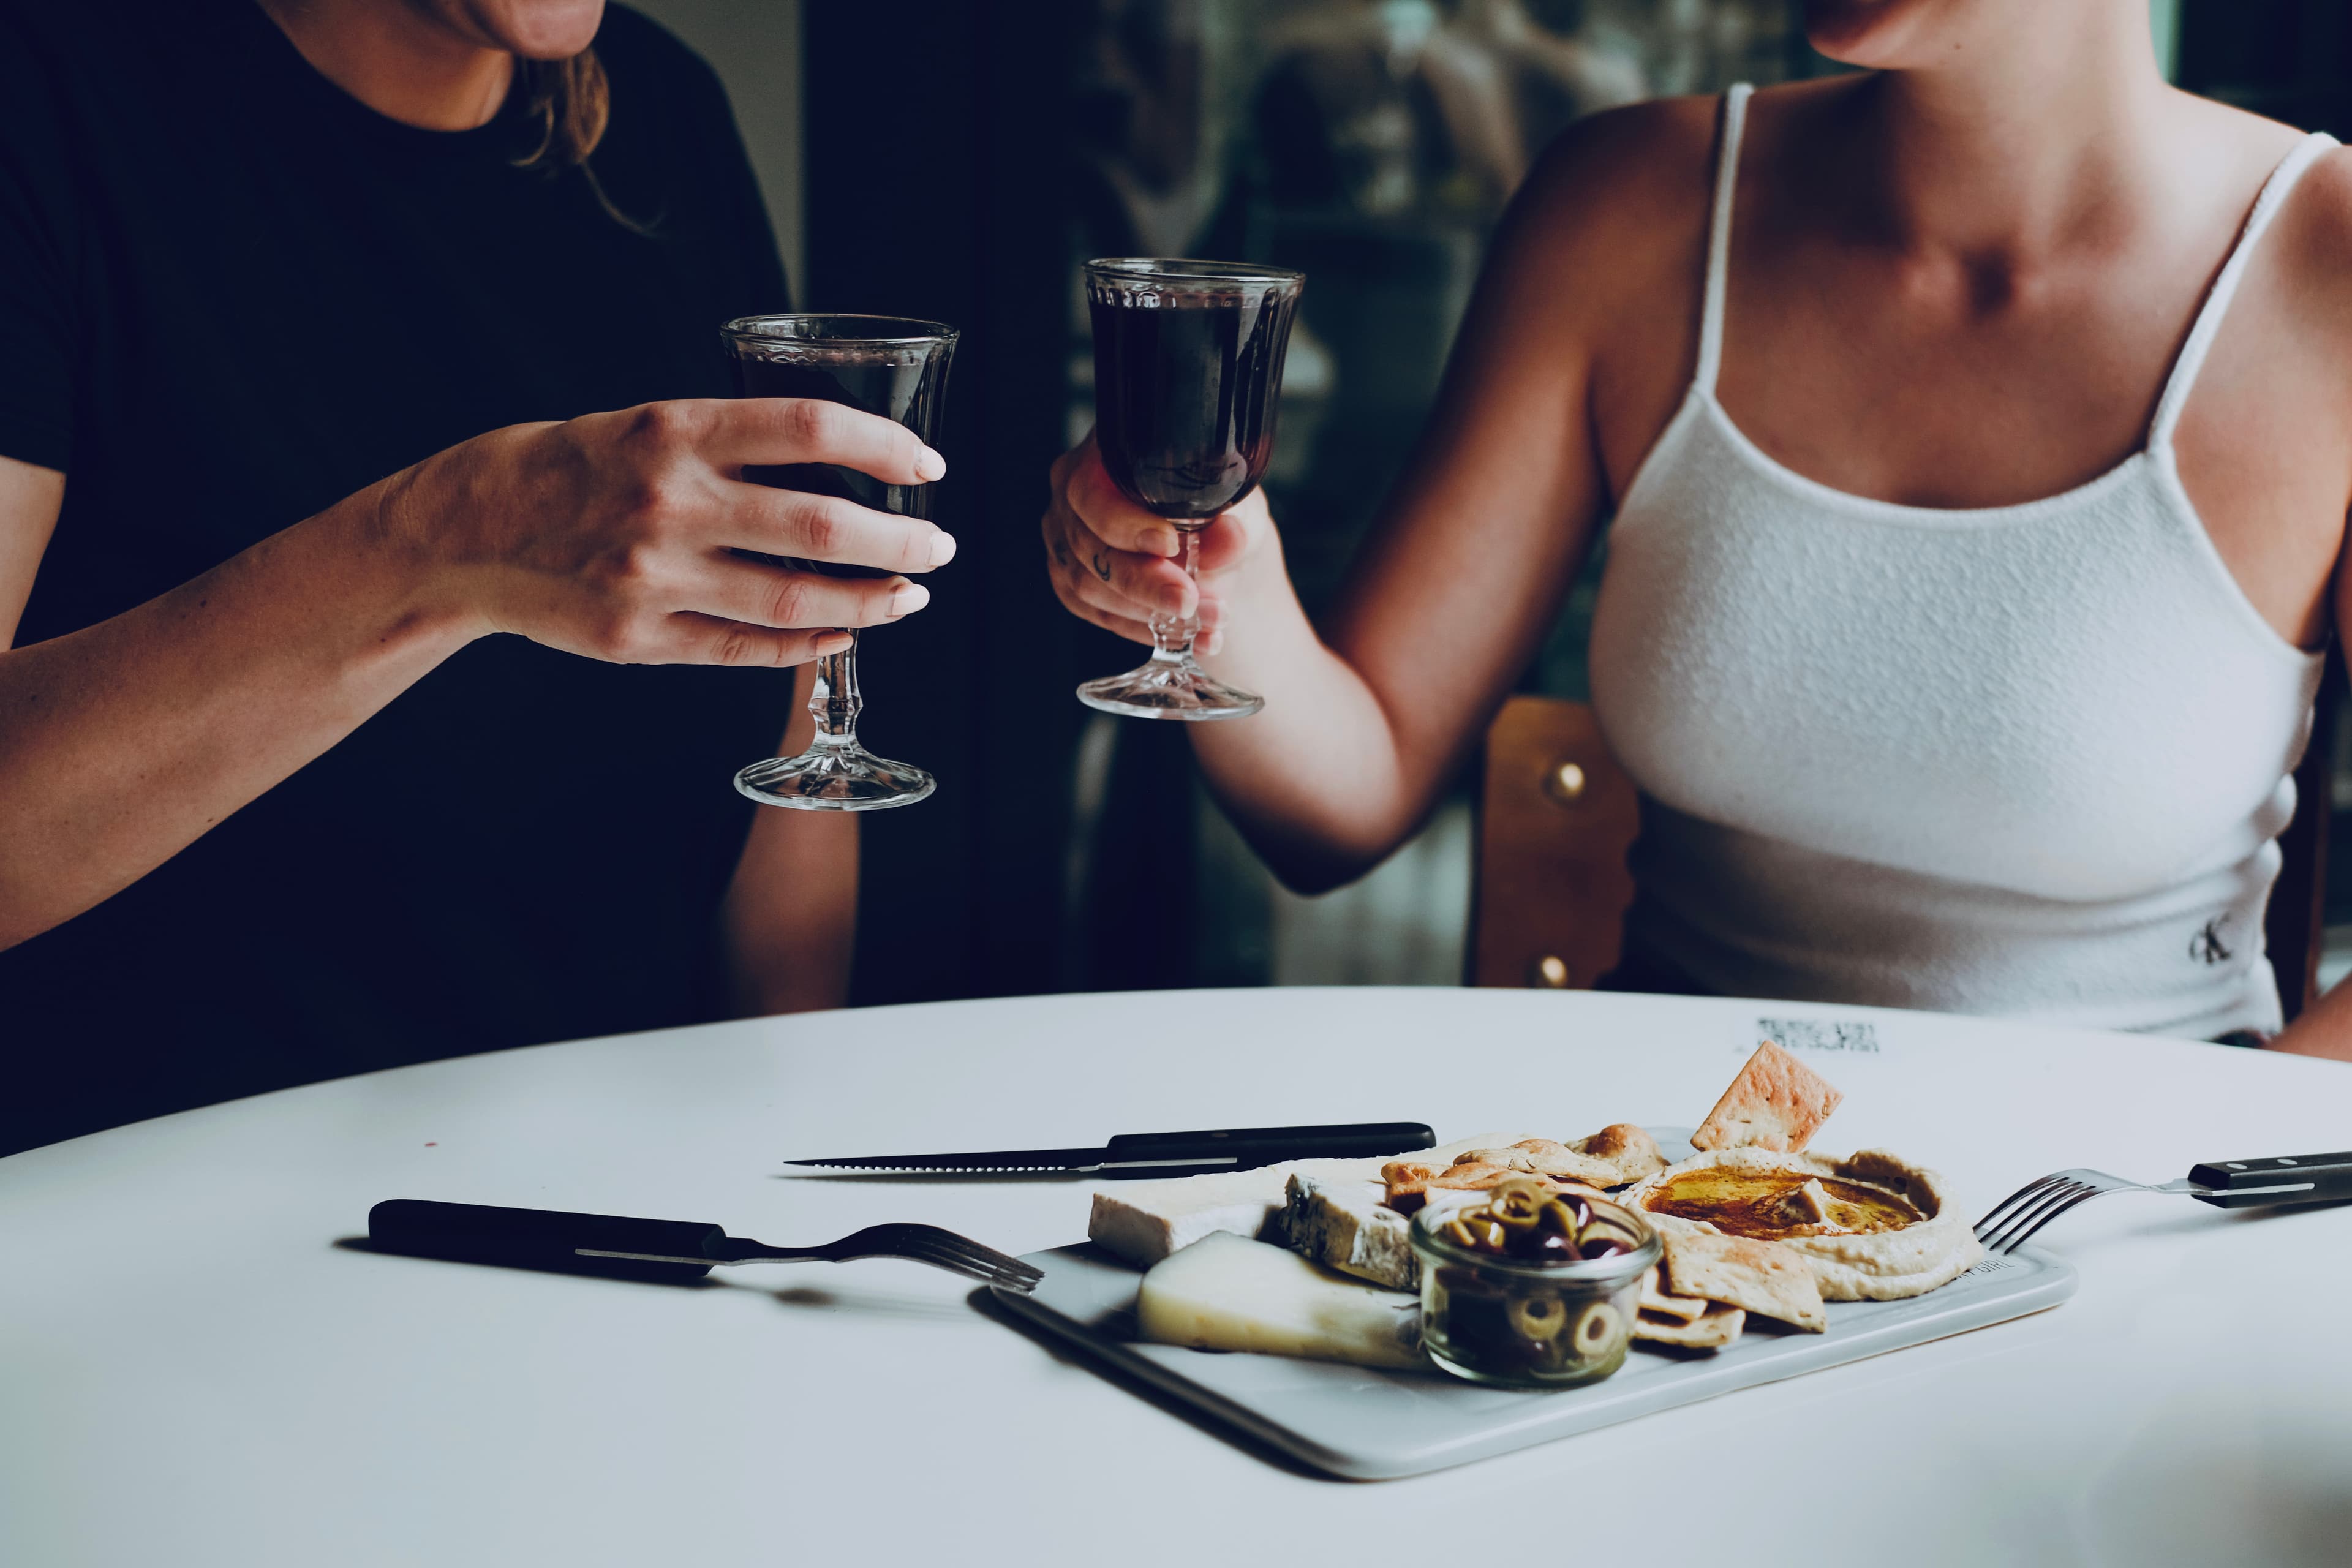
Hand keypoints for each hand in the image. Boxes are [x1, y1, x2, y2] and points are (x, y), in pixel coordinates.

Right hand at [383, 397, 954, 665]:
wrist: (466, 531)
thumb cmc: (571, 467)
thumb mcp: (647, 424)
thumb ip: (733, 444)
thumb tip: (844, 466)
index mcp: (675, 431)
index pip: (812, 426)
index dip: (885, 444)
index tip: (929, 465)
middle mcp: (670, 502)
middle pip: (823, 523)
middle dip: (903, 540)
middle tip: (941, 546)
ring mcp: (655, 578)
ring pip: (798, 599)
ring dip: (872, 600)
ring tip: (910, 595)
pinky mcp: (640, 639)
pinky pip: (749, 649)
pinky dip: (811, 643)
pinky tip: (847, 630)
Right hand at [1041, 432, 1269, 653]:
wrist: (1213, 539)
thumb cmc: (1218, 506)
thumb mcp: (1235, 504)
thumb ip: (1231, 519)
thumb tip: (1229, 537)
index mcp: (1103, 453)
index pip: (1092, 492)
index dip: (1125, 524)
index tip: (1169, 545)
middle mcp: (1072, 492)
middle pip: (1088, 546)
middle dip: (1144, 582)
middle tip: (1190, 601)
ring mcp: (1066, 538)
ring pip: (1090, 587)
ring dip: (1151, 613)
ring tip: (1208, 622)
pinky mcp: (1072, 580)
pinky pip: (1099, 615)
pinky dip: (1145, 631)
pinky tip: (1187, 637)